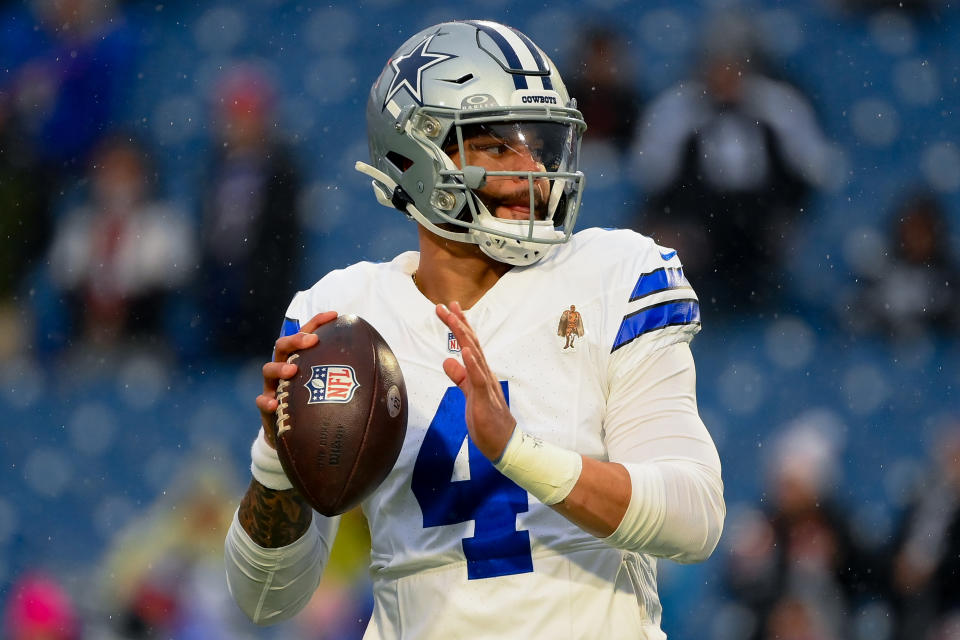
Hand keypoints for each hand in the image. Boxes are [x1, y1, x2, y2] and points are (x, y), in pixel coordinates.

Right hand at [255, 311, 337, 447]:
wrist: (298, 435)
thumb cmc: (318, 405)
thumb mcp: (333, 389)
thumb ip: (350, 379)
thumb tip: (385, 373)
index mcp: (301, 359)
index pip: (307, 334)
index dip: (318, 323)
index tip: (334, 315)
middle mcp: (285, 368)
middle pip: (284, 346)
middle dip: (296, 340)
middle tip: (312, 341)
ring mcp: (274, 386)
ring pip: (268, 369)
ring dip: (279, 368)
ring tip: (291, 372)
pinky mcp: (267, 406)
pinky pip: (261, 401)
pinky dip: (265, 401)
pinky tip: (273, 404)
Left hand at [436, 302, 515, 460]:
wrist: (504, 443)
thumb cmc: (488, 420)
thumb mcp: (469, 394)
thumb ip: (460, 377)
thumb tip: (447, 361)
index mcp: (480, 372)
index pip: (469, 344)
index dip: (459, 326)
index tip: (449, 309)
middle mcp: (484, 373)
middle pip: (470, 343)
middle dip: (458, 324)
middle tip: (445, 305)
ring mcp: (486, 384)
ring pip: (475, 356)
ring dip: (464, 337)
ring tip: (454, 320)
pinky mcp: (485, 398)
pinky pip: (478, 378)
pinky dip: (472, 363)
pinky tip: (465, 350)